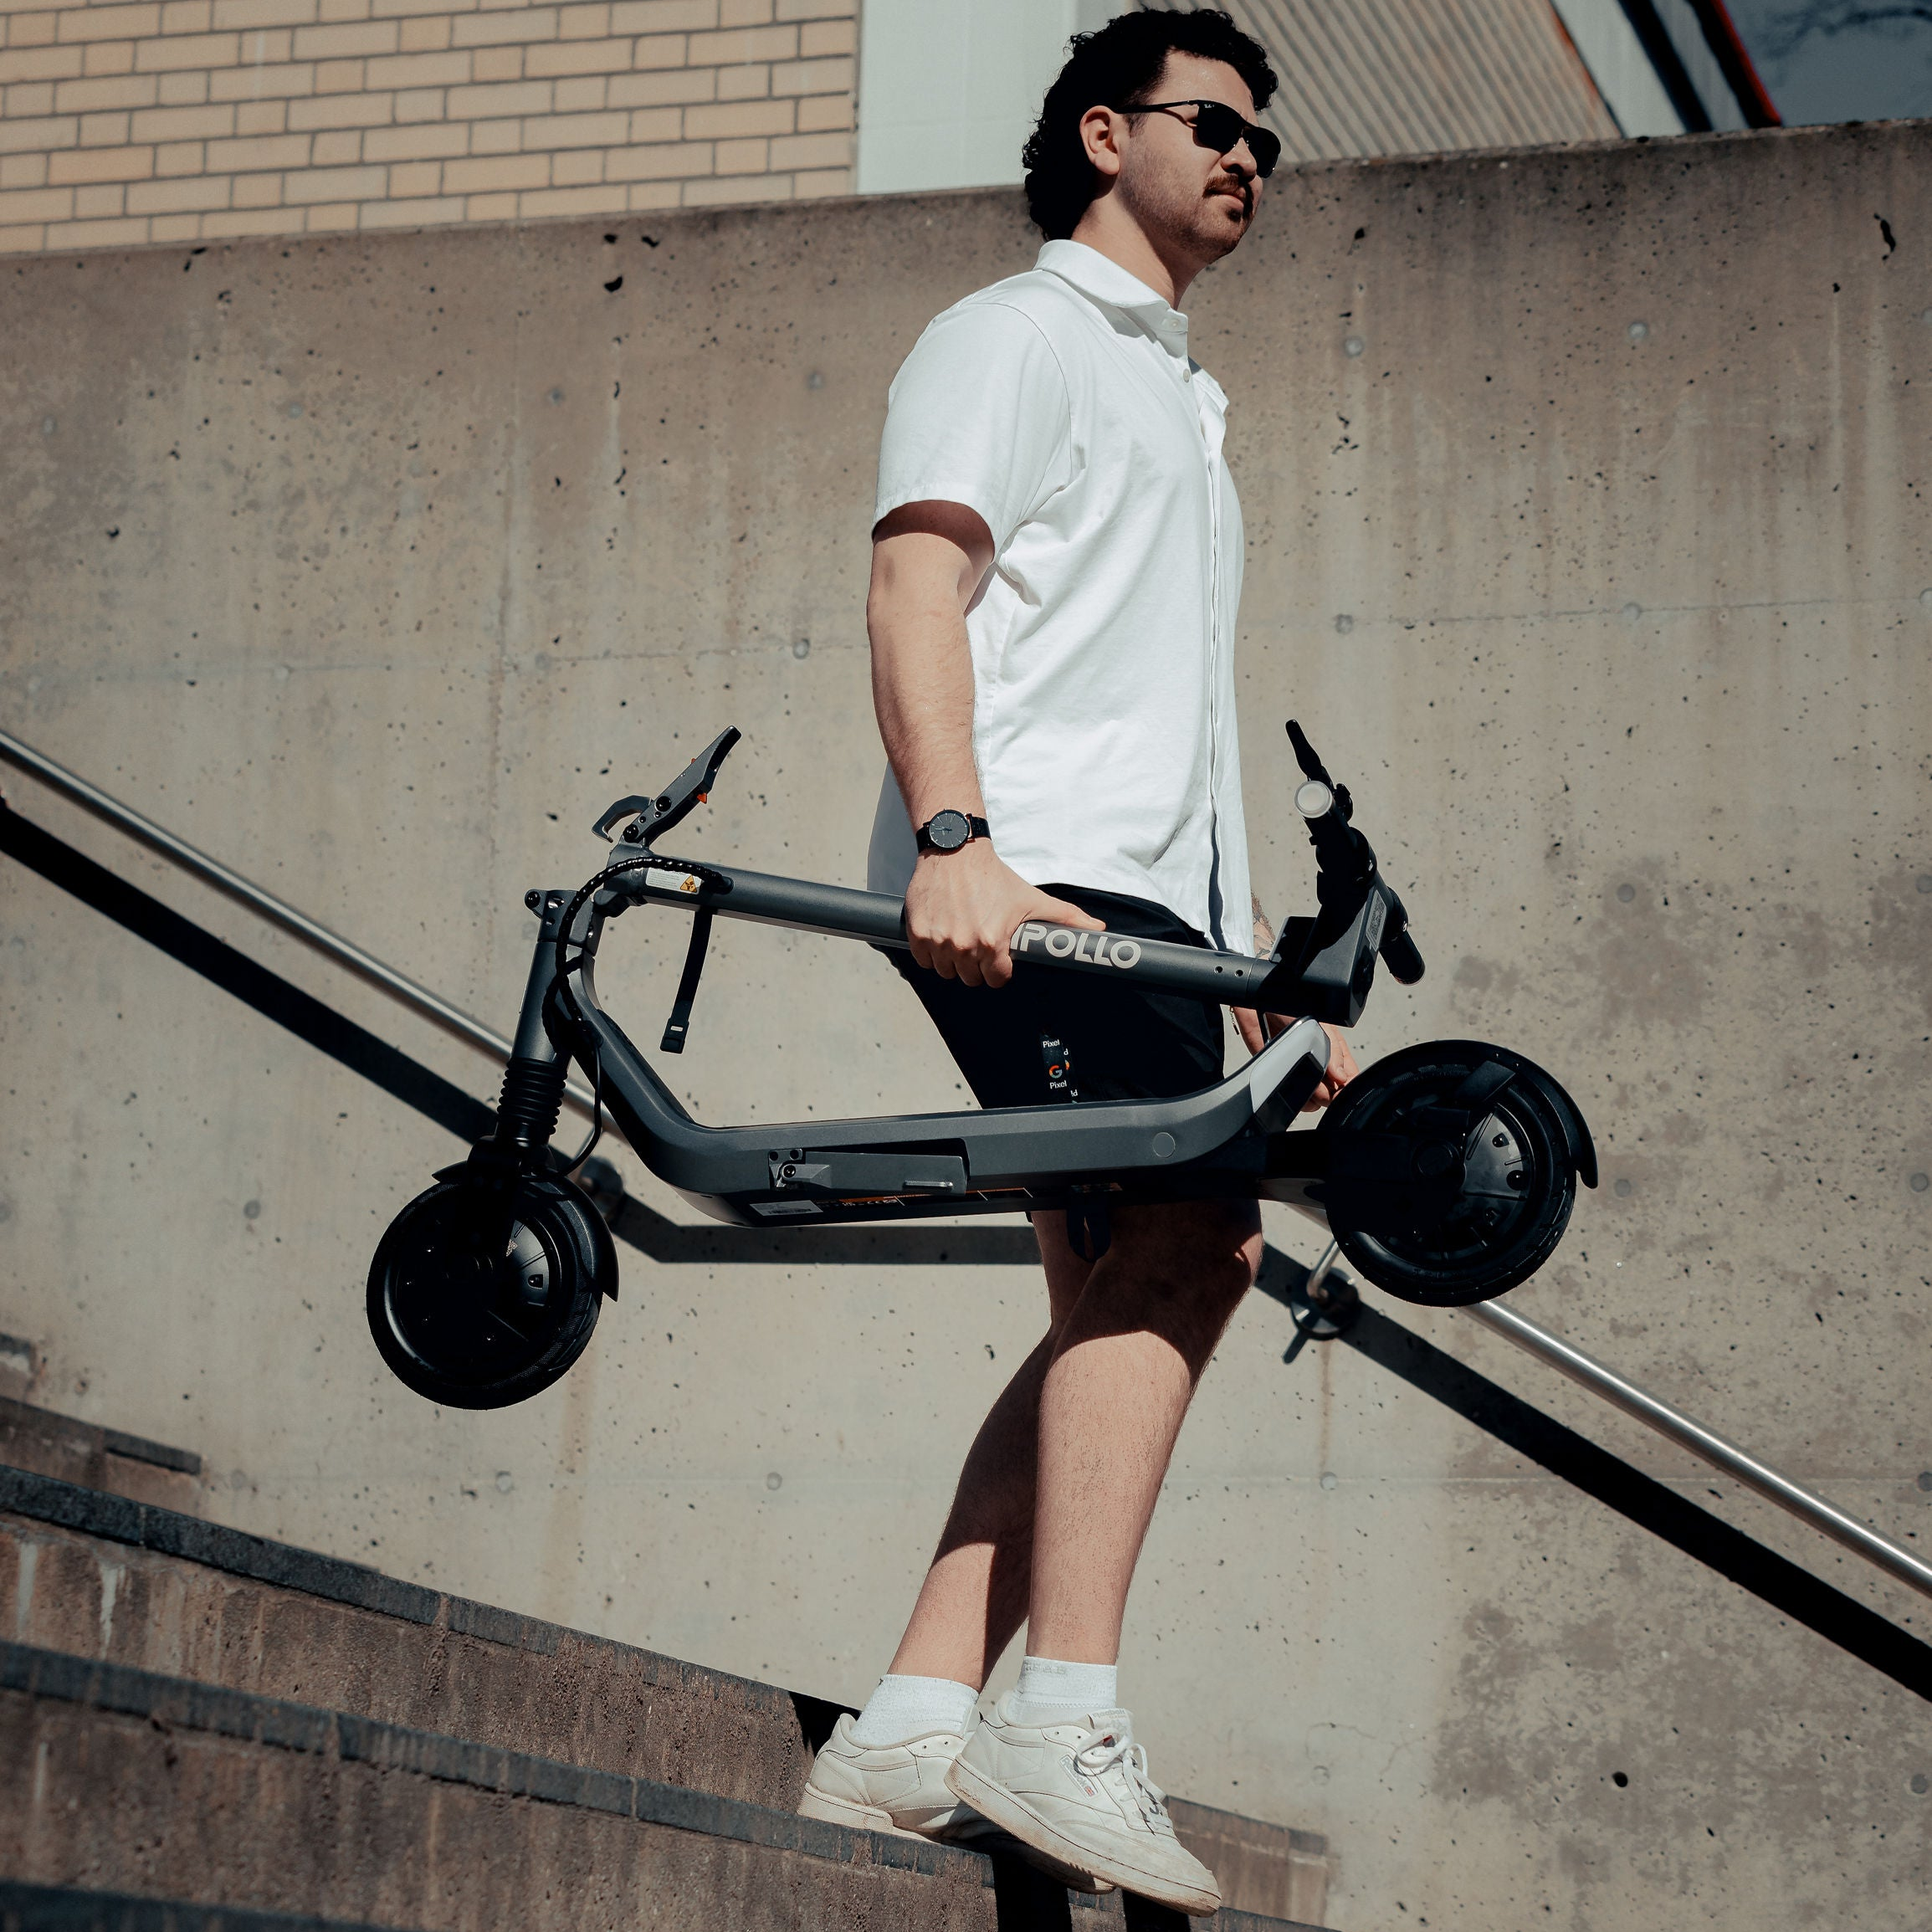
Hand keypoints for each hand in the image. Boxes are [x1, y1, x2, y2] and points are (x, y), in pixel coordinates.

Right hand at [904, 842, 1101, 986]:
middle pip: (970, 978)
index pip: (995, 980)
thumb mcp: (1032, 898)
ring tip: (961, 938)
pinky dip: (931, 953)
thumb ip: (1066, 918)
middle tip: (979, 945)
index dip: (999, 970)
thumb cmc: (995, 877)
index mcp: (992, 943)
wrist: (955, 852)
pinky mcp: (917, 933)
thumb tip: (1098, 930)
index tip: (997, 956)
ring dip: (953, 961)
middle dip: (976, 967)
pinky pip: (924, 960)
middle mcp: (963, 946)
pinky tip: (942, 935)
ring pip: (946, 971)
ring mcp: (938, 941)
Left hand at [1231, 1011, 1359, 1110]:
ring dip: (1311, 1095)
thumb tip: (1341, 1077)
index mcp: (1335, 1052)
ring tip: (1305, 1076)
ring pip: (1314, 1101)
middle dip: (1329, 1091)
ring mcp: (1301, 1072)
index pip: (1349, 1078)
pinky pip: (1293, 1097)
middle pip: (1332, 1094)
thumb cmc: (1292, 1008)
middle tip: (1321, 1078)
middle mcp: (1320, 1066)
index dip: (1346, 1086)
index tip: (1341, 1085)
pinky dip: (1294, 1095)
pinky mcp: (1282, 1077)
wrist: (1259, 1005)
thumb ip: (1333, 1053)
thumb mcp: (1322, 1026)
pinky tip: (1292, 1080)